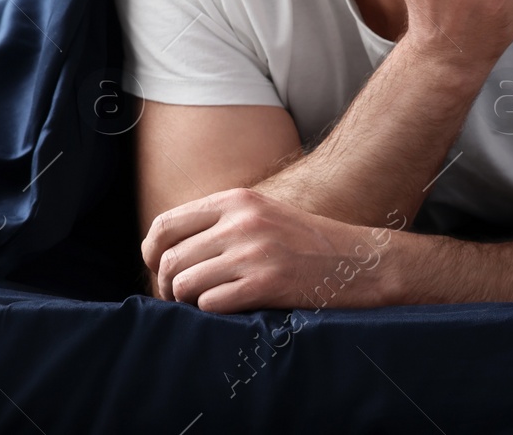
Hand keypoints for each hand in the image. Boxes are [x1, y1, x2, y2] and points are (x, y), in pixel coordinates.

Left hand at [141, 188, 398, 312]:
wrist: (360, 261)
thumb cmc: (308, 244)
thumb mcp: (263, 215)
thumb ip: (219, 224)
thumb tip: (165, 253)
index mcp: (238, 200)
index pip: (165, 225)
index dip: (152, 254)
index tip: (160, 270)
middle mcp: (242, 222)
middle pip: (170, 260)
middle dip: (167, 287)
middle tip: (180, 299)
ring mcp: (253, 252)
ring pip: (184, 285)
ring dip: (188, 302)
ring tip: (206, 303)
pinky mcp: (265, 283)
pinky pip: (209, 304)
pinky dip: (213, 312)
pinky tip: (234, 307)